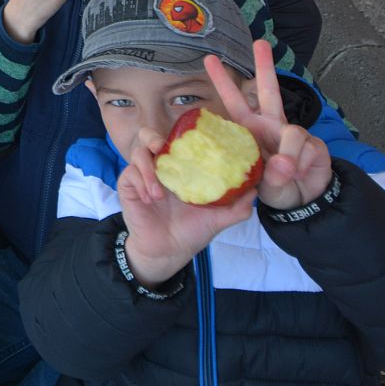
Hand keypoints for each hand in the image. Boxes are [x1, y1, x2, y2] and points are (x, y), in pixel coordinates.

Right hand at [116, 127, 255, 287]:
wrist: (169, 252)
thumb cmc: (192, 231)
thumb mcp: (218, 219)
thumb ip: (237, 206)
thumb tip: (256, 190)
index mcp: (181, 168)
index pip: (177, 141)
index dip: (182, 133)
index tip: (192, 137)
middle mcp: (161, 167)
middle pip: (149, 136)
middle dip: (152, 137)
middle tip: (161, 147)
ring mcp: (143, 176)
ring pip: (138, 152)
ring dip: (148, 168)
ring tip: (159, 192)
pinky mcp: (128, 186)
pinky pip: (129, 174)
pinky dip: (140, 183)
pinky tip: (151, 198)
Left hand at [204, 40, 333, 210]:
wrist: (300, 200)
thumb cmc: (270, 185)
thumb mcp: (259, 182)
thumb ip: (268, 174)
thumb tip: (284, 165)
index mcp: (249, 129)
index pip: (233, 102)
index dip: (223, 82)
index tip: (209, 59)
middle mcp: (271, 123)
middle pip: (268, 90)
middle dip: (265, 65)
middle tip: (260, 42)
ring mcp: (293, 132)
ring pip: (293, 132)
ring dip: (288, 155)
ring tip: (285, 173)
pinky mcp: (314, 144)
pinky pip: (308, 149)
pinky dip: (302, 164)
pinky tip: (299, 173)